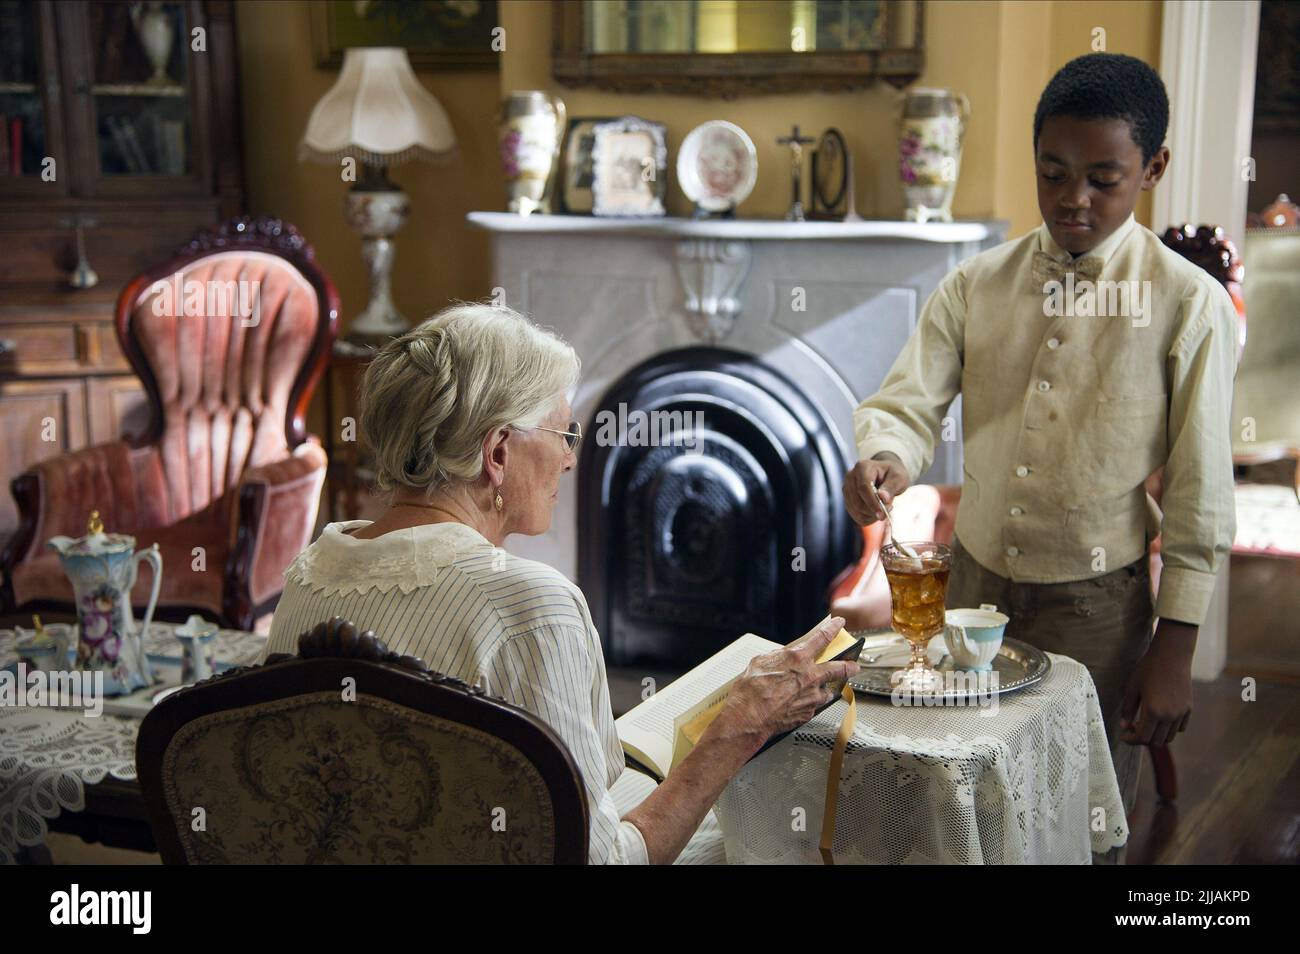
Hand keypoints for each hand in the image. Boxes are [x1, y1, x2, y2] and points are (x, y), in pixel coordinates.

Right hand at [712, 616, 859, 748]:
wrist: (749, 717)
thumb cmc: (750, 690)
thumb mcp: (761, 662)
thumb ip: (778, 657)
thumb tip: (784, 656)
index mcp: (798, 658)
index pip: (822, 638)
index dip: (834, 629)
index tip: (839, 624)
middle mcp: (810, 676)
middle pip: (840, 668)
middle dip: (850, 666)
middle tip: (855, 666)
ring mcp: (812, 697)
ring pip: (827, 691)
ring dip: (825, 689)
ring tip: (819, 690)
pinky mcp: (808, 713)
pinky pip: (814, 705)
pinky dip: (810, 703)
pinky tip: (799, 703)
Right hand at [843, 453, 910, 526]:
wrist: (886, 474)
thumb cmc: (893, 474)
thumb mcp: (899, 478)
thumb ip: (891, 487)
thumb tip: (883, 497)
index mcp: (862, 467)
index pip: (863, 488)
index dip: (872, 503)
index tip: (883, 514)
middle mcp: (850, 477)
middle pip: (857, 502)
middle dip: (873, 511)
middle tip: (889, 509)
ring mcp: (847, 488)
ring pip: (856, 511)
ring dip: (872, 515)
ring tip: (884, 508)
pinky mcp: (847, 499)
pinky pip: (856, 516)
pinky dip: (868, 518)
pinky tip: (877, 511)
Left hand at [1120, 619, 1196, 746]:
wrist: (1171, 656)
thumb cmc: (1148, 669)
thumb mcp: (1132, 688)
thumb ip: (1128, 709)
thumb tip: (1124, 726)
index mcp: (1153, 711)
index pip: (1142, 738)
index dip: (1131, 740)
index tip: (1124, 736)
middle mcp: (1169, 716)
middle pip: (1156, 742)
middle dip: (1142, 739)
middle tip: (1133, 729)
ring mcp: (1181, 713)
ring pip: (1169, 738)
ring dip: (1156, 736)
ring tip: (1145, 723)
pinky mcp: (1188, 709)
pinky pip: (1179, 728)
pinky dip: (1168, 729)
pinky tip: (1159, 718)